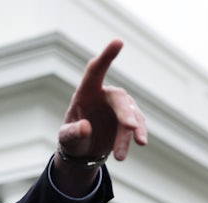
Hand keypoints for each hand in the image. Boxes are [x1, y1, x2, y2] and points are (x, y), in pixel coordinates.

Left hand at [58, 39, 147, 162]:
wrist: (83, 152)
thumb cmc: (71, 139)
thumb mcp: (67, 139)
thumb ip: (73, 133)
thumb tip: (85, 128)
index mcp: (86, 93)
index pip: (95, 70)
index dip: (106, 57)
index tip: (119, 42)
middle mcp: (104, 96)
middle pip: (119, 99)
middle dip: (126, 113)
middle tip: (130, 127)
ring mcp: (119, 108)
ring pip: (130, 116)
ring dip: (129, 133)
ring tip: (120, 155)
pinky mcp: (129, 120)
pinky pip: (137, 124)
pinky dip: (139, 133)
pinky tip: (141, 142)